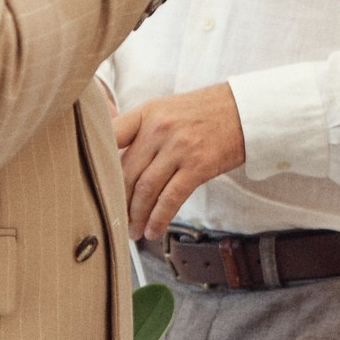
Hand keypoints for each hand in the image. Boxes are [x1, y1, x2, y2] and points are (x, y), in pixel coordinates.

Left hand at [112, 84, 245, 239]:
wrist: (245, 110)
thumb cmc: (206, 112)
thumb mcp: (168, 109)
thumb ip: (142, 131)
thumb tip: (116, 162)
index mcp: (148, 112)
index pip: (111, 136)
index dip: (98, 163)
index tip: (94, 185)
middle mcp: (160, 128)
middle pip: (127, 171)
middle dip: (118, 201)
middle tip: (116, 218)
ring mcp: (179, 147)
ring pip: (146, 189)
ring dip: (137, 215)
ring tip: (134, 230)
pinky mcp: (197, 166)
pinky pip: (170, 199)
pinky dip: (159, 219)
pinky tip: (154, 230)